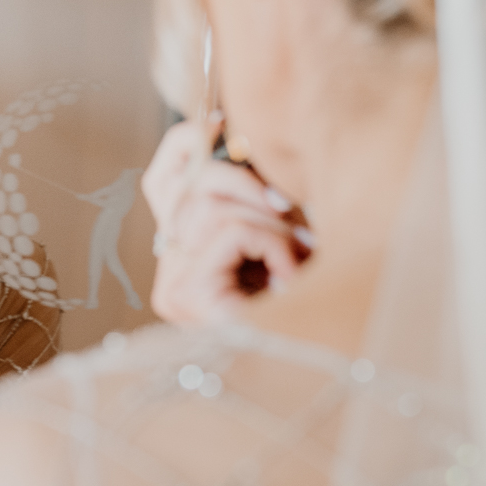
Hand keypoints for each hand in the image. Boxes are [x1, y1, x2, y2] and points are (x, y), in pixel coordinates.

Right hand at [144, 118, 310, 326]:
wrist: (322, 365)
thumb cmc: (316, 302)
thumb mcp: (285, 233)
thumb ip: (260, 194)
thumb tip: (239, 130)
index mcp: (183, 257)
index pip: (162, 178)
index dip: (190, 142)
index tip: (224, 120)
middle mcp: (167, 272)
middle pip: (192, 183)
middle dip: (254, 189)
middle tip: (297, 221)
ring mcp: (172, 286)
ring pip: (211, 204)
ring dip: (270, 225)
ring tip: (297, 259)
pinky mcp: (185, 296)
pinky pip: (228, 230)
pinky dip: (271, 245)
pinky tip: (290, 279)